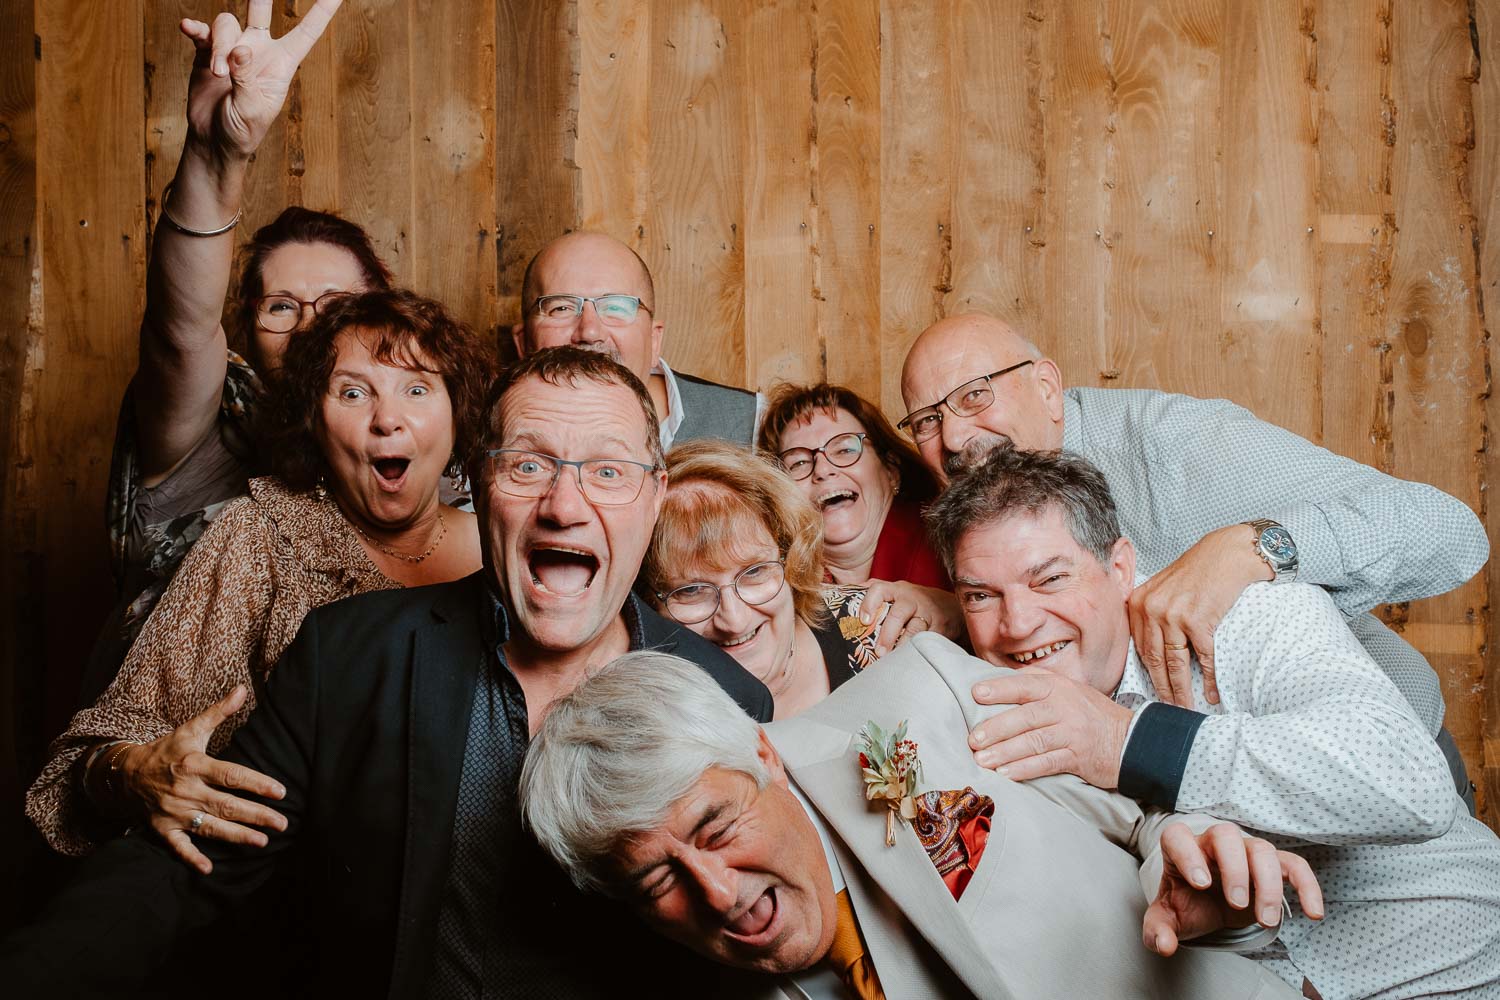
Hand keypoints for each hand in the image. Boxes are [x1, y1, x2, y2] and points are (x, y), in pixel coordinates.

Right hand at [117, 685, 287, 874]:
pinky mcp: (162, 829)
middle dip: (256, 815)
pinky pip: (178, 847)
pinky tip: (209, 869)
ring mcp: (173, 812)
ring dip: (236, 836)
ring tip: (262, 842)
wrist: (126, 773)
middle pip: (226, 804)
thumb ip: (219, 712)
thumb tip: (242, 688)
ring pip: (210, 826)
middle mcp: (185, 790)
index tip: (281, 792)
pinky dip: (192, 858)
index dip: (257, 783)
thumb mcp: (191, 729)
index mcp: (194, 764)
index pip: (232, 775)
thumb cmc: (167, 750)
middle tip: (282, 824)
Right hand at [180, 0, 342, 161]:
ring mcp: (232, 49)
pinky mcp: (207, 53)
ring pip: (226, 23)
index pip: (306, 31)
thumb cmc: (242, 131)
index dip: (321, 10)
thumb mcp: (252, 110)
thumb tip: (240, 50)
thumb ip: (247, 79)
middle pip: (261, 11)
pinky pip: (202, 32)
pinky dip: (196, 29)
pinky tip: (188, 28)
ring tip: (219, 74)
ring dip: (220, 45)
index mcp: (282, 64)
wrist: (214, 141)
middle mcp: (259, 50)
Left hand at [859, 580, 961, 655]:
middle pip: (898, 614)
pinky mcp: (941, 627)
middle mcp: (911, 599)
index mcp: (896, 590)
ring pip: (915, 629)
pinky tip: (911, 660)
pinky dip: (920, 651)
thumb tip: (843, 593)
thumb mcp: (894, 592)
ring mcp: (927, 613)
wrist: (947, 605)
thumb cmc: (912, 601)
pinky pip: (929, 640)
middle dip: (887, 634)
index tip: (863, 621)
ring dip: (902, 645)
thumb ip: (873, 594)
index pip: (879, 589)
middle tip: (878, 652)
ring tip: (892, 660)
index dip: (869, 603)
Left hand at [968, 669, 1132, 787]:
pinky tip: (1007, 774)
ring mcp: (1072, 732)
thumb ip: (1037, 682)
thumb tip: (1000, 676)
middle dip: (996, 728)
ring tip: (982, 760)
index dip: (999, 689)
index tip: (976, 694)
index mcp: (1058, 687)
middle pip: (1025, 716)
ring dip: (1005, 752)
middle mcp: (1065, 707)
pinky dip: (1025, 769)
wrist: (1131, 739)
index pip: (1024, 685)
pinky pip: (1047, 763)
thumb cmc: (1090, 714)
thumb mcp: (1069, 689)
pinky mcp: (1078, 757)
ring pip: (1033, 742)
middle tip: (973, 739)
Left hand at [1127, 524, 1270, 706]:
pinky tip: (1210, 692)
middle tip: (1168, 710)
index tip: (1152, 693)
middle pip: (1155, 660)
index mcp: (1139, 603)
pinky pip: (1203, 658)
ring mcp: (1174, 615)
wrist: (1228, 553)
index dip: (1147, 675)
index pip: (1140, 648)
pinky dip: (1208, 678)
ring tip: (1186, 708)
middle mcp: (1152, 609)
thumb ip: (1152, 613)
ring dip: (1181, 690)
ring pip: (1176, 664)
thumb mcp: (1163, 588)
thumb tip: (1153, 650)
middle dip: (1162, 689)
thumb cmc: (1198, 571)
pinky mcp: (1198, 620)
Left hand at [1144, 821, 1322, 955]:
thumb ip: (1158, 929)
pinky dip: (1307, 886)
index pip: (1179, 837)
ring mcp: (1245, 850)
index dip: (1189, 855)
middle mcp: (1213, 843)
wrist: (1207, 902)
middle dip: (1234, 869)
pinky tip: (1313, 912)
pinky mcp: (1272, 865)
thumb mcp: (1167, 917)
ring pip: (1262, 850)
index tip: (1201, 883)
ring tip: (1264, 919)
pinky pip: (1294, 866)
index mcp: (1181, 849)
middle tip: (1237, 904)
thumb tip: (1165, 945)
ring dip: (1268, 884)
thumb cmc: (1186, 902)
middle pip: (1226, 835)